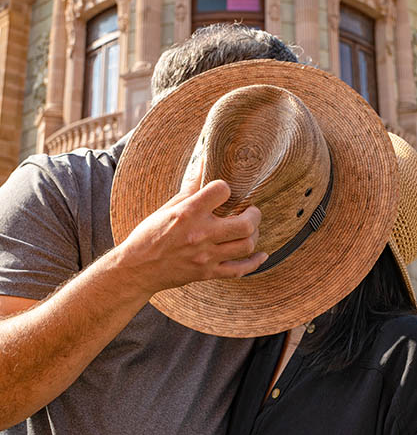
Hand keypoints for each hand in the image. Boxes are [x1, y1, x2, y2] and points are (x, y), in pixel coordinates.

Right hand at [115, 160, 266, 296]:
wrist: (137, 269)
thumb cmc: (150, 234)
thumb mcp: (168, 207)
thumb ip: (191, 188)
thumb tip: (203, 160)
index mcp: (188, 213)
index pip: (222, 190)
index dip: (225, 188)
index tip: (224, 192)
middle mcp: (200, 234)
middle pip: (245, 224)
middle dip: (254, 214)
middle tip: (251, 211)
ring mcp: (206, 256)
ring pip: (246, 246)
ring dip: (255, 234)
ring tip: (250, 228)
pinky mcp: (207, 273)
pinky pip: (240, 270)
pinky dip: (255, 262)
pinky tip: (261, 255)